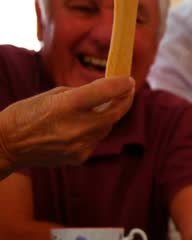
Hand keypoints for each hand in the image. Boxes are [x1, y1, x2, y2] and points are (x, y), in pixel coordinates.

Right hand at [0, 76, 133, 168]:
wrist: (7, 146)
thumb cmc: (26, 114)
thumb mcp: (52, 95)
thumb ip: (81, 94)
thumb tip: (106, 92)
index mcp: (66, 106)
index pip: (104, 92)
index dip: (121, 85)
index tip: (129, 79)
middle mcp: (76, 127)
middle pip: (114, 113)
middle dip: (125, 100)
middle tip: (129, 90)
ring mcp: (79, 145)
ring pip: (107, 127)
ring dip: (109, 115)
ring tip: (107, 104)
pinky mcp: (79, 157)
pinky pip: (96, 140)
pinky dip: (95, 130)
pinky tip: (84, 125)